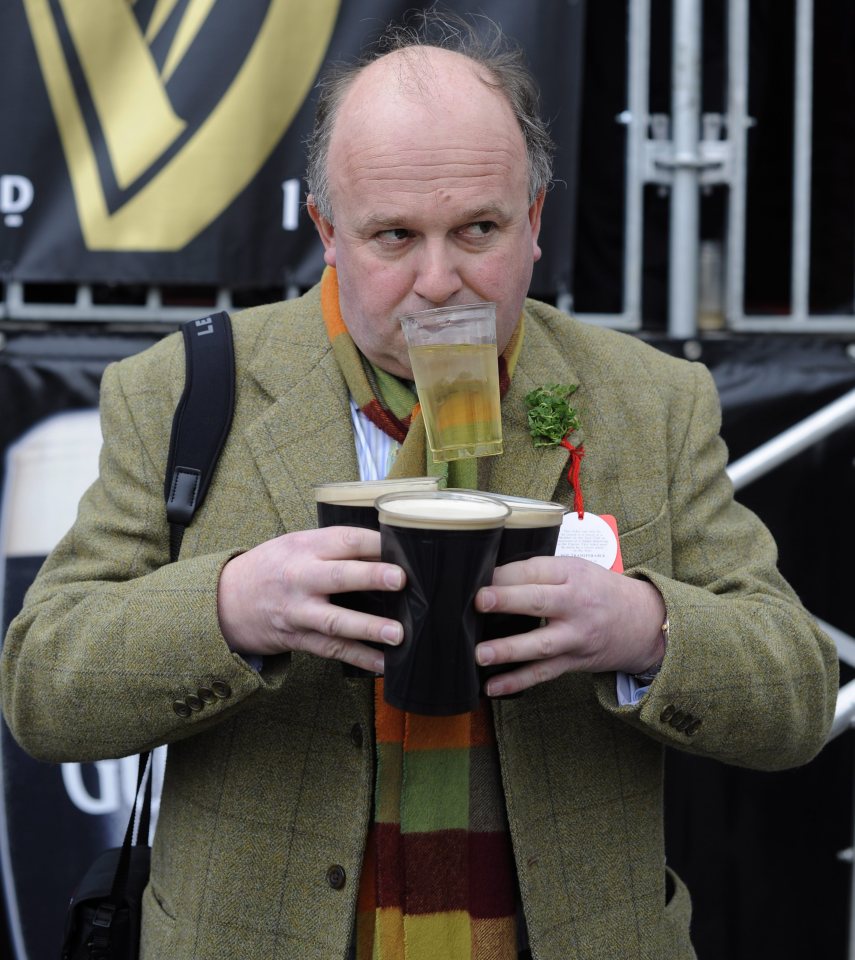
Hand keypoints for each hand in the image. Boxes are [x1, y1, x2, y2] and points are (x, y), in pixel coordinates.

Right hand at [217, 526, 405, 670]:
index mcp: (305, 547)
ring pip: (335, 620)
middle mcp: (301, 578)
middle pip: (339, 577)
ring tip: (397, 633)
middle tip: (401, 580)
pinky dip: (358, 657)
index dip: (375, 542)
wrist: (225, 601)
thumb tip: (387, 553)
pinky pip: (331, 649)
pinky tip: (383, 663)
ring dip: (368, 628)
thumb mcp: (297, 545)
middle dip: (371, 577)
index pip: (345, 540)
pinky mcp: (298, 638)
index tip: (403, 545)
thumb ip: (334, 547)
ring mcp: (299, 612)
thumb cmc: (273, 567)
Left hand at [474, 556, 665, 695]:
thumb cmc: (599, 591)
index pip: (535, 570)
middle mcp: (575, 604)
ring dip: (509, 649)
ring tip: (480, 653)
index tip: (476, 576)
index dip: (505, 573)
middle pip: (539, 601)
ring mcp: (575, 636)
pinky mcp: (573, 662)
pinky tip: (493, 686)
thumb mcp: (576, 569)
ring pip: (541, 643)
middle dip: (508, 600)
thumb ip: (541, 572)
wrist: (644, 622)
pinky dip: (517, 681)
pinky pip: (543, 673)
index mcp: (571, 574)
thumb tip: (490, 577)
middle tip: (479, 601)